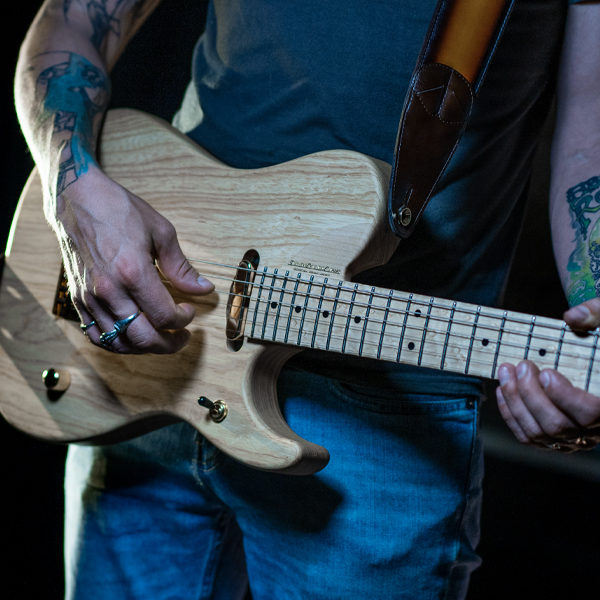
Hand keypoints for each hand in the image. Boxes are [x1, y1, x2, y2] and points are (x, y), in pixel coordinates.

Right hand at [50, 166, 213, 353]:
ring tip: (160, 337)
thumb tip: (204, 288)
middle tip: (182, 337)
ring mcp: (90, 297)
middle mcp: (109, 290)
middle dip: (169, 344)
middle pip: (143, 338)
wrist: (77, 198)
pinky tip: (132, 335)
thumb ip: (182, 267)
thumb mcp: (161, 232)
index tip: (189, 311)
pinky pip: (96, 335)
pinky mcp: (77, 298)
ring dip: (144, 347)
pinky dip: (117, 343)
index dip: (183, 320)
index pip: (164, 316)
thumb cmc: (120, 210)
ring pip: (119, 342)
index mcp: (133, 272)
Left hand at [496, 298, 599, 451]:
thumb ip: (596, 315)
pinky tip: (503, 390)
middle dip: (532, 395)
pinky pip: (529, 436)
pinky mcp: (554, 439)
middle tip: (521, 365)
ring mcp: (573, 438)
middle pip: (558, 425)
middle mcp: (595, 429)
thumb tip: (573, 317)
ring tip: (505, 371)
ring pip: (540, 433)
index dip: (566, 396)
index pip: (591, 412)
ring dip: (516, 401)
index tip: (547, 373)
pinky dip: (511, 414)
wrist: (595, 360)